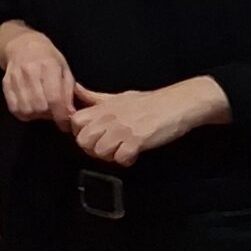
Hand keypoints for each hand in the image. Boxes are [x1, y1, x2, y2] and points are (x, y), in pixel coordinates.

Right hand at [0, 29, 76, 130]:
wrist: (22, 44)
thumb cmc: (48, 57)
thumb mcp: (64, 69)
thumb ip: (68, 91)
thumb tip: (70, 114)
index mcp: (48, 66)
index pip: (54, 98)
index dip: (61, 115)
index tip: (66, 123)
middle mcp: (30, 72)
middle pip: (40, 107)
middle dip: (50, 115)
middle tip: (54, 111)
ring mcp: (15, 78)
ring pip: (26, 110)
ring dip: (37, 115)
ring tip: (42, 108)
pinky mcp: (5, 84)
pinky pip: (14, 108)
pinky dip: (24, 114)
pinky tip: (31, 107)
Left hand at [70, 78, 229, 166]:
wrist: (176, 104)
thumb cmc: (149, 102)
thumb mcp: (118, 96)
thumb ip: (96, 98)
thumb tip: (76, 89)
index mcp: (103, 107)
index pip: (75, 122)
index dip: (80, 132)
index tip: (93, 136)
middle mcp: (109, 117)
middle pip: (83, 141)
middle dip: (92, 149)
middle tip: (107, 148)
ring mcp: (122, 129)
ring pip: (100, 152)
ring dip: (110, 156)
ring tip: (121, 151)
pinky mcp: (137, 140)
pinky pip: (121, 159)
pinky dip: (127, 161)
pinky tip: (134, 155)